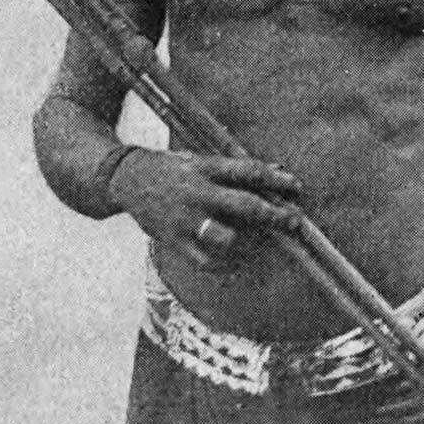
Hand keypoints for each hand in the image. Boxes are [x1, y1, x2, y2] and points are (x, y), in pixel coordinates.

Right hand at [109, 149, 302, 267]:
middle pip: (244, 204)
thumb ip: (233, 168)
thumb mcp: (199, 159)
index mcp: (206, 167)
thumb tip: (274, 167)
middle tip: (295, 221)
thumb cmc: (172, 168)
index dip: (275, 178)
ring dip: (248, 242)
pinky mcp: (174, 240)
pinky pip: (204, 260)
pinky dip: (223, 265)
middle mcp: (198, 192)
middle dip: (273, 214)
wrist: (127, 178)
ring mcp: (186, 218)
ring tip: (265, 247)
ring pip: (224, 236)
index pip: (248, 170)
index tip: (296, 185)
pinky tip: (237, 264)